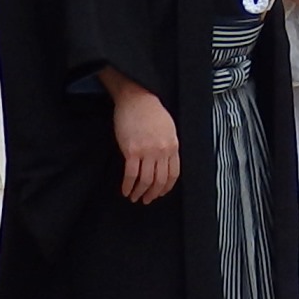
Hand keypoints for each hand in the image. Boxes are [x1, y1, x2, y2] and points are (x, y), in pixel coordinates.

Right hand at [104, 72, 179, 202]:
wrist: (136, 98)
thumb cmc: (151, 111)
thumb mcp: (168, 128)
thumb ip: (168, 146)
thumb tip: (164, 163)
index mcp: (173, 146)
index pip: (173, 174)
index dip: (166, 187)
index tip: (160, 193)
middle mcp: (162, 151)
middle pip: (159, 180)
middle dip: (153, 194)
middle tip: (146, 200)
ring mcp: (147, 152)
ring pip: (145, 181)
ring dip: (139, 193)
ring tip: (134, 197)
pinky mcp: (131, 151)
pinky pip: (131, 175)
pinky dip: (128, 186)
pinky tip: (125, 190)